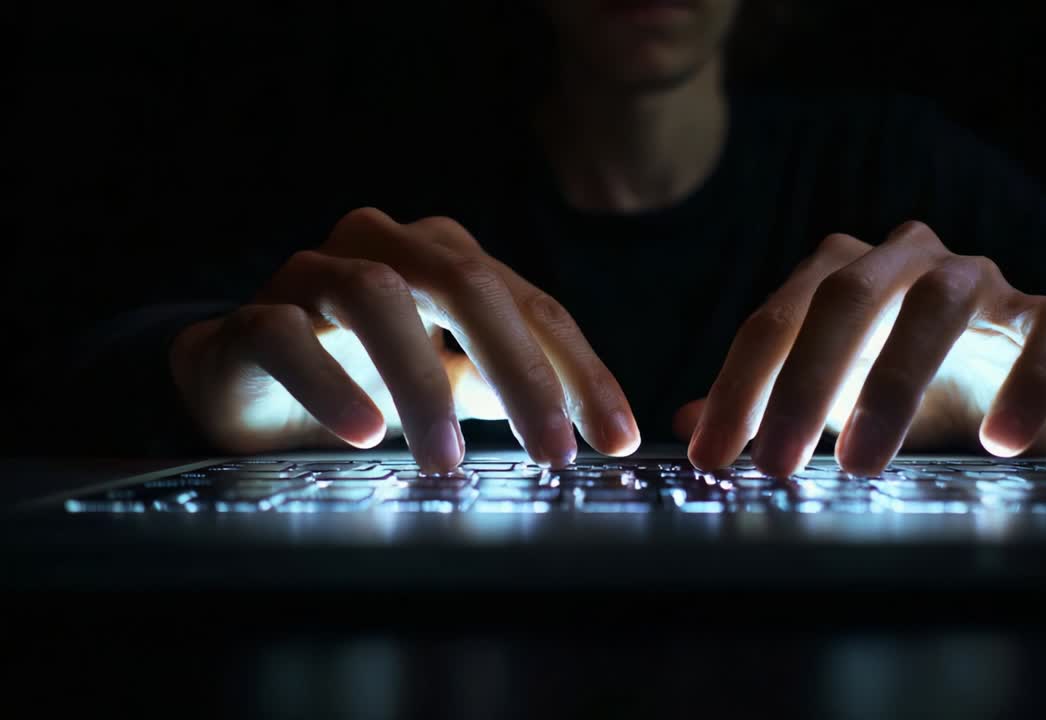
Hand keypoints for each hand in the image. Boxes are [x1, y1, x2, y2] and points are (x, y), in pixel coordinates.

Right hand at [169, 207, 639, 471]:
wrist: (241, 382)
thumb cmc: (356, 375)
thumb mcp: (444, 380)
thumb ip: (496, 383)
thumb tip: (573, 426)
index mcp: (444, 257)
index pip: (530, 304)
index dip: (579, 370)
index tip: (615, 436)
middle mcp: (385, 246)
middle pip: (467, 286)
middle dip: (521, 370)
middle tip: (552, 450)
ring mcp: (314, 272)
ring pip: (379, 299)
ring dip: (421, 385)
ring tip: (448, 460)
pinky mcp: (252, 316)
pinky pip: (288, 337)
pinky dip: (330, 383)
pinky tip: (362, 433)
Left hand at [685, 221, 1045, 475]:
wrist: (1008, 373)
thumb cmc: (899, 378)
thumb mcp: (827, 393)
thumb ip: (762, 401)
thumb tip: (685, 420)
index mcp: (839, 273)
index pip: (774, 322)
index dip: (737, 389)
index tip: (710, 456)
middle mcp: (903, 259)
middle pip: (844, 298)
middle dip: (802, 384)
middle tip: (775, 465)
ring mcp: (977, 277)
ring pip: (936, 305)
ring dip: (892, 385)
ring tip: (862, 464)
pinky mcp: (1045, 313)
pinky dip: (1029, 382)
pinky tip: (1001, 443)